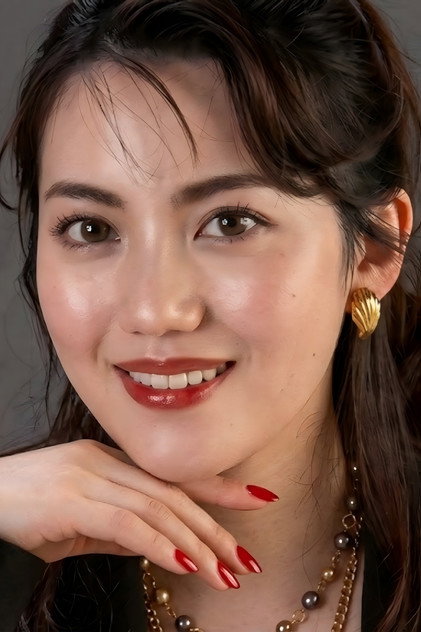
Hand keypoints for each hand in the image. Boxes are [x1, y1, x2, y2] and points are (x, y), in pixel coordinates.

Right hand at [0, 439, 275, 589]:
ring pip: (157, 508)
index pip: (172, 474)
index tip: (255, 497)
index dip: (217, 486)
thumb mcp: (78, 523)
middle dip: (215, 526)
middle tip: (246, 557)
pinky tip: (183, 564)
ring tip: (224, 572)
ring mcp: (89, 476)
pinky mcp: (72, 499)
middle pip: (173, 493)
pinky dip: (159, 543)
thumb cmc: (23, 512)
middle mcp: (104, 461)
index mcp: (108, 460)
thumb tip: (158, 546)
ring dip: (194, 543)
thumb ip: (118, 530)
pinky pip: (127, 522)